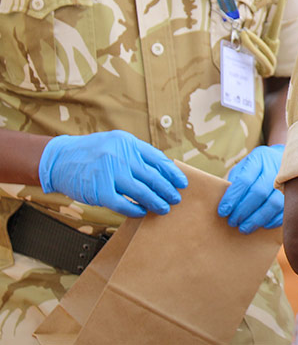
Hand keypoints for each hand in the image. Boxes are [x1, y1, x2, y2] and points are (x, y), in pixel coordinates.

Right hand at [38, 130, 187, 217]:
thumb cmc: (91, 153)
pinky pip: (122, 204)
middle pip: (152, 176)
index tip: (182, 183)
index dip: (172, 173)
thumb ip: (137, 154)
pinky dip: (134, 209)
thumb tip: (163, 170)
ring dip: (155, 201)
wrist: (59, 159)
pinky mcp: (98, 190)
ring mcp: (109, 173)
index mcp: (128, 143)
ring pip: (141, 191)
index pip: (157, 159)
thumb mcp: (116, 144)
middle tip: (176, 199)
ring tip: (164, 208)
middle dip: (167, 190)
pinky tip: (141, 212)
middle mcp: (121, 156)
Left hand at [218, 144, 284, 233]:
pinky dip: (272, 220)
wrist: (282, 160)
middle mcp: (275, 167)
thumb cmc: (257, 167)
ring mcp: (287, 180)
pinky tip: (262, 225)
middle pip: (259, 192)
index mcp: (258, 159)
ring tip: (244, 228)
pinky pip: (285, 210)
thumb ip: (235, 183)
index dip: (233, 198)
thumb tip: (227, 206)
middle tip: (233, 222)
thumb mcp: (244, 167)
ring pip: (273, 203)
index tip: (223, 211)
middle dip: (243, 210)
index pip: (244, 180)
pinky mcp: (295, 193)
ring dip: (257, 219)